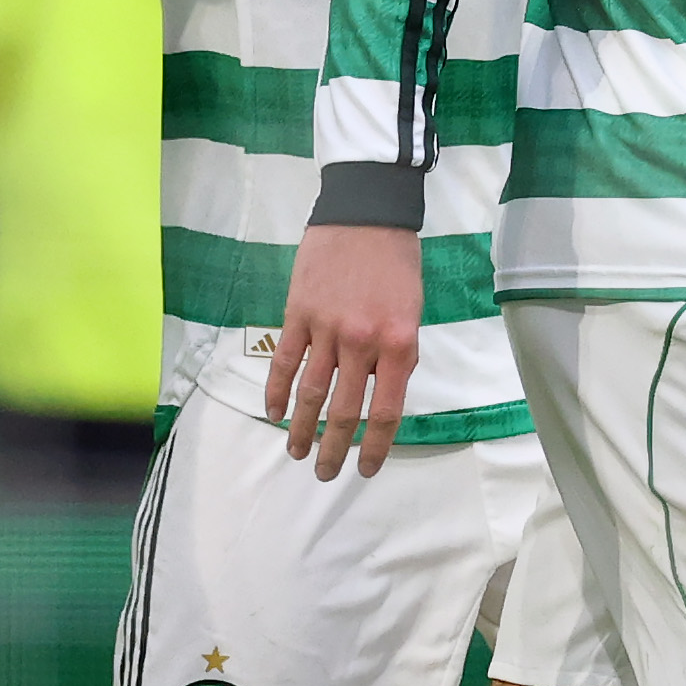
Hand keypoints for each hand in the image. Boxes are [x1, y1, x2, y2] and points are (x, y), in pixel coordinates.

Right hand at [267, 225, 419, 479]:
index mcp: (398, 344)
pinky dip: (277, 390)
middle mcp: (361, 342)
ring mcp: (325, 328)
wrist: (367, 212)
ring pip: (309, 392)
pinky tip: (274, 413)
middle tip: (324, 472)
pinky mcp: (298, 313)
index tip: (364, 470)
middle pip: (344, 411)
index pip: (385, 412)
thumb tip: (375, 392)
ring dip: (301, 428)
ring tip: (295, 452)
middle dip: (333, 448)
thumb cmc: (397, 262)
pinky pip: (284, 360)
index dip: (374, 447)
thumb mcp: (412, 311)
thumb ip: (396, 354)